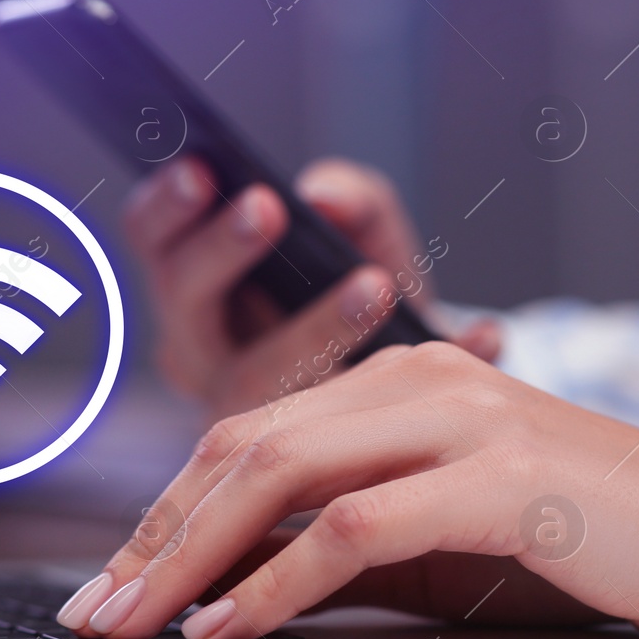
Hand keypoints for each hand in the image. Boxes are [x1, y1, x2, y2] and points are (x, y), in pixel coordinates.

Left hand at [55, 342, 638, 638]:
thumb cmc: (591, 544)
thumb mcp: (448, 539)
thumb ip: (347, 543)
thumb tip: (231, 586)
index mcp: (405, 379)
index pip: (254, 435)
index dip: (169, 511)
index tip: (115, 580)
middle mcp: (423, 379)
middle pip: (247, 447)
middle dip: (155, 535)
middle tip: (95, 610)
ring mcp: (463, 419)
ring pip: (283, 475)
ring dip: (190, 557)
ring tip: (134, 624)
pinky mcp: (500, 477)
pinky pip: (354, 529)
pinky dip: (275, 582)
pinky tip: (226, 627)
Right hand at [121, 156, 499, 420]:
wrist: (421, 387)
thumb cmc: (371, 296)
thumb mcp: (365, 235)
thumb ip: (350, 201)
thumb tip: (325, 195)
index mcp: (199, 293)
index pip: (152, 242)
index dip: (167, 207)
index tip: (203, 169)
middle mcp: (207, 358)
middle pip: (185, 308)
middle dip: (220, 254)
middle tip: (265, 208)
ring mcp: (249, 421)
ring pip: (255, 384)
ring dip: (314, 329)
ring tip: (376, 284)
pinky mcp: (313, 469)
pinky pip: (357, 425)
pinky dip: (428, 375)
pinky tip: (486, 338)